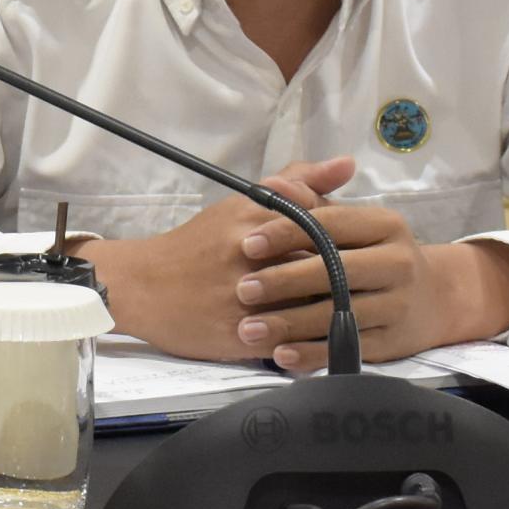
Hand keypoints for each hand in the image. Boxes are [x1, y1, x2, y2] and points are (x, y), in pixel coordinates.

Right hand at [78, 158, 359, 360]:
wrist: (143, 287)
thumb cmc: (198, 243)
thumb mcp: (242, 203)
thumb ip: (297, 181)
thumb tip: (346, 165)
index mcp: (256, 220)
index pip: (325, 226)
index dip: (348, 240)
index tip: (356, 249)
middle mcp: (251, 256)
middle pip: (324, 266)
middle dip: (349, 277)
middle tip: (366, 284)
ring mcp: (245, 299)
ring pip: (311, 308)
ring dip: (335, 313)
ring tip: (350, 312)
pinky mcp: (239, 335)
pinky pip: (291, 343)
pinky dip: (312, 344)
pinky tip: (324, 340)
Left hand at [231, 202, 508, 370]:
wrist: (436, 298)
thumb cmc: (377, 253)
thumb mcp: (354, 223)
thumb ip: (311, 201)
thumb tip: (272, 184)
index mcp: (386, 225)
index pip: (331, 224)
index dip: (287, 233)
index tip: (247, 244)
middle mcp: (398, 262)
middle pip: (335, 271)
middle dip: (284, 281)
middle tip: (242, 289)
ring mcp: (398, 305)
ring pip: (338, 314)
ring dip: (290, 323)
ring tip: (249, 329)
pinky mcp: (394, 342)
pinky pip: (347, 349)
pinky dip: (311, 354)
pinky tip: (280, 354)